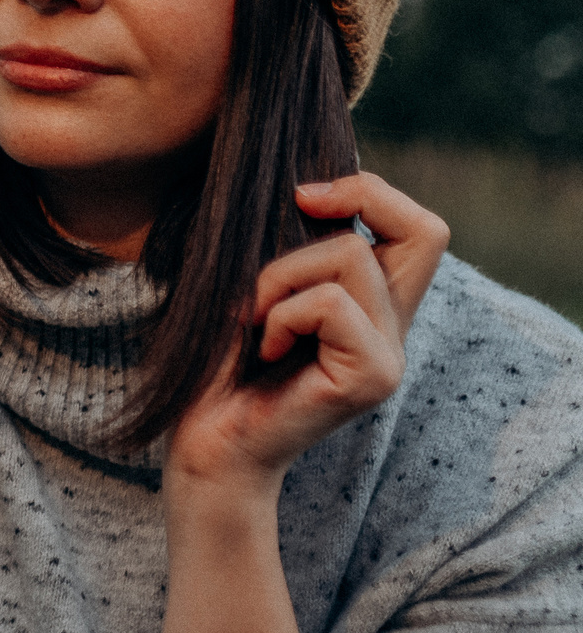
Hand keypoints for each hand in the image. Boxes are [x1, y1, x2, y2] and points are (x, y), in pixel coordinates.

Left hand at [166, 172, 448, 489]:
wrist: (206, 445)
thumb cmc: (218, 367)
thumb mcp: (258, 288)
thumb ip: (295, 249)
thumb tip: (307, 187)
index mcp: (374, 307)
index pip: (422, 229)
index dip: (373, 193)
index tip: (303, 196)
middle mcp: (395, 329)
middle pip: (425, 231)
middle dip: (353, 205)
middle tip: (293, 219)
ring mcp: (391, 356)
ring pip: (352, 257)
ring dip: (281, 276)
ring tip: (255, 320)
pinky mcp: (374, 376)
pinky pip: (329, 303)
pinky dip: (281, 315)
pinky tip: (266, 351)